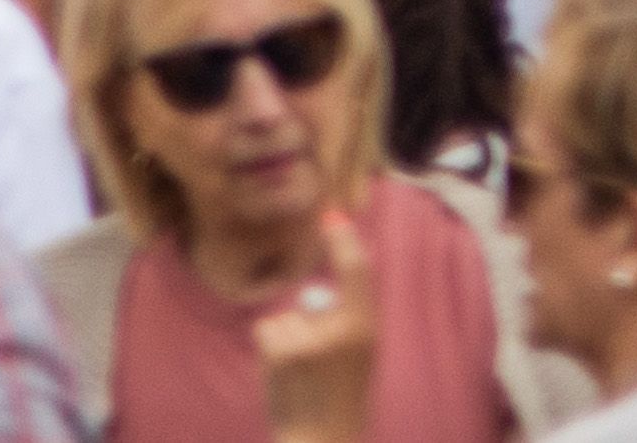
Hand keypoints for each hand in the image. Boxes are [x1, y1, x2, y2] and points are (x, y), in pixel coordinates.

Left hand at [254, 209, 376, 442]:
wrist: (325, 442)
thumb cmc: (338, 401)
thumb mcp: (354, 358)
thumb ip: (342, 324)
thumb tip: (310, 299)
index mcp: (367, 330)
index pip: (358, 272)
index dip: (345, 241)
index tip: (332, 217)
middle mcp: (344, 329)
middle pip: (312, 298)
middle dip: (306, 322)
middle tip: (316, 365)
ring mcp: (312, 338)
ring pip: (286, 318)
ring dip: (287, 341)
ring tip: (301, 378)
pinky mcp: (284, 349)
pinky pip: (269, 329)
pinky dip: (270, 349)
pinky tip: (284, 377)